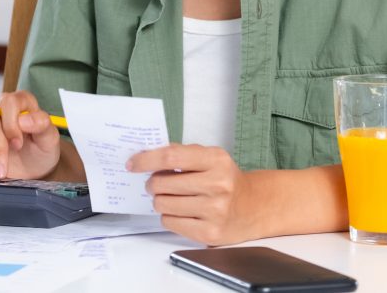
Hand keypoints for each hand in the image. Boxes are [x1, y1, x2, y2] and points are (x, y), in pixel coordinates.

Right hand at [0, 90, 60, 179]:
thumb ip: (42, 125)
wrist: (33, 169)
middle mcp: (2, 106)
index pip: (10, 102)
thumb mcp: (49, 139)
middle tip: (2, 164)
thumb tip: (24, 119)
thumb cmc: (41, 150)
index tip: (17, 144)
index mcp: (23, 103)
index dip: (11, 123)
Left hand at [127, 143, 258, 245]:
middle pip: (162, 183)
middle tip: (155, 184)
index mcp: (215, 160)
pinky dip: (169, 216)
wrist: (253, 206)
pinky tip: (180, 211)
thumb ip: (181, 153)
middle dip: (152, 183)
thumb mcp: (210, 157)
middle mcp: (217, 185)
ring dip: (160, 201)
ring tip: (171, 198)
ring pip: (163, 205)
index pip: (171, 157)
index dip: (146, 160)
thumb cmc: (225, 179)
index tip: (132, 163)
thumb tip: (146, 155)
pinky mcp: (209, 233)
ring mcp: (214, 211)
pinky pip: (170, 223)